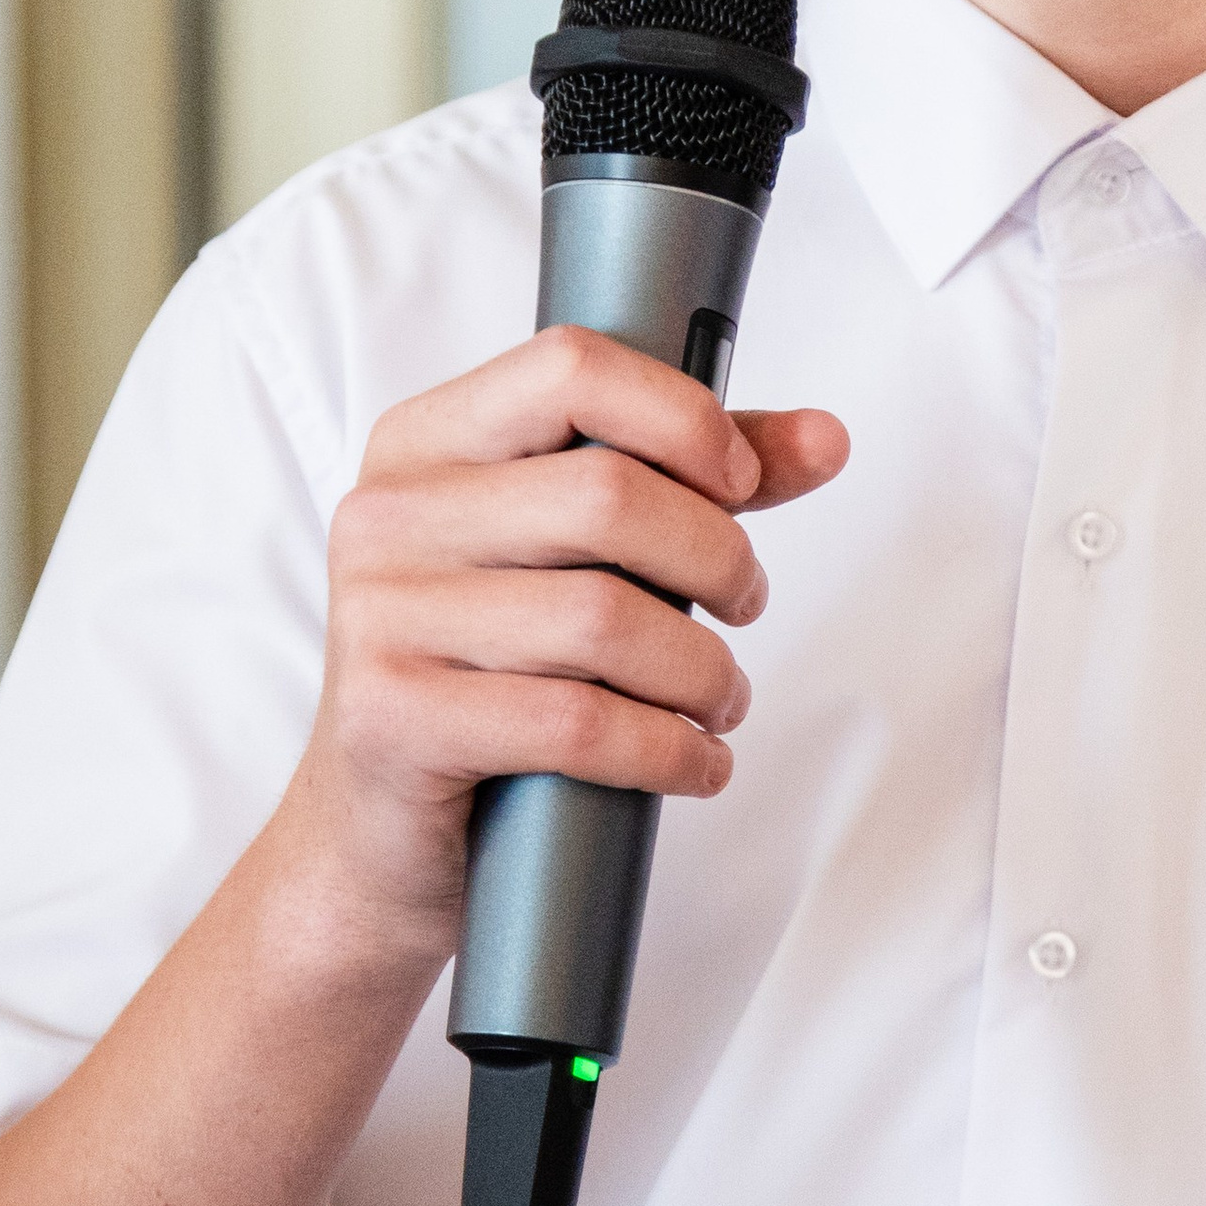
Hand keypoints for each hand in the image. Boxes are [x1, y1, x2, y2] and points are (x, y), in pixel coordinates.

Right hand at [281, 329, 848, 965]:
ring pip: (603, 619)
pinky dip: (666, 750)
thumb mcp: (574, 557)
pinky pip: (575, 723)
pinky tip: (692, 761)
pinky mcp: (393, 720)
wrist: (380, 838)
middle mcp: (388, 515)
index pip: (571, 368)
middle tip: (744, 605)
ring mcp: (380, 618)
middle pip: (608, 497)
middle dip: (717, 559)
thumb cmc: (490, 673)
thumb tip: (826, 438)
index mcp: (425, 443)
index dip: (683, 416)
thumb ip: (690, 482)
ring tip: (720, 698)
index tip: (739, 481)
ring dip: (702, 671)